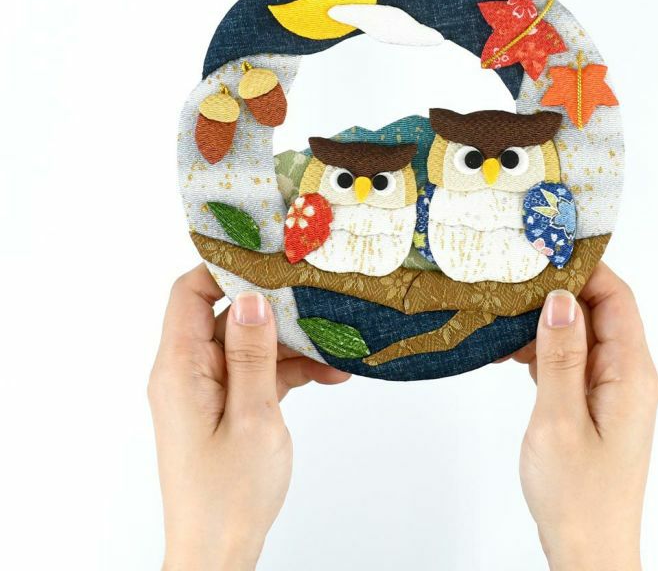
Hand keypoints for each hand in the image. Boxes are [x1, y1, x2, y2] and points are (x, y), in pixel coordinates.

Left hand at [148, 265, 349, 570]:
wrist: (219, 554)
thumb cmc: (228, 495)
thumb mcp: (252, 417)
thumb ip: (252, 353)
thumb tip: (250, 297)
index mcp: (180, 369)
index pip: (189, 292)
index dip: (225, 268)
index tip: (269, 256)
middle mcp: (188, 373)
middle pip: (226, 316)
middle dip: (275, 308)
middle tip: (318, 299)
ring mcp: (208, 390)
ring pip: (248, 344)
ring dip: (291, 346)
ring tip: (337, 349)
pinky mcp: (226, 407)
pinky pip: (256, 373)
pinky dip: (289, 372)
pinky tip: (329, 374)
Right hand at [517, 263, 657, 570]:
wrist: (587, 549)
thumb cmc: (577, 493)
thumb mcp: (559, 419)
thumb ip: (560, 356)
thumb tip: (560, 299)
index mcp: (630, 374)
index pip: (616, 298)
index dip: (585, 269)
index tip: (545, 250)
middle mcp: (627, 376)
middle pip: (598, 312)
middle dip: (558, 291)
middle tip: (513, 277)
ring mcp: (611, 391)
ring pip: (581, 335)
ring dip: (546, 322)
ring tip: (503, 313)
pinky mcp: (594, 405)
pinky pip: (572, 361)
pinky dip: (543, 351)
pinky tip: (511, 352)